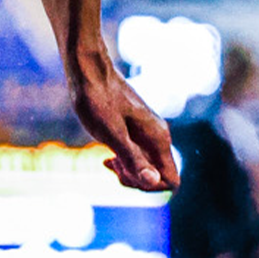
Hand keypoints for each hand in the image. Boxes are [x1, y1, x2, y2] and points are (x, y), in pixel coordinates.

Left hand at [71, 54, 178, 190]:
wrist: (87, 70)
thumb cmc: (96, 99)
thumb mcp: (111, 133)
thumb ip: (133, 158)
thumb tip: (153, 181)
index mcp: (158, 138)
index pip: (171, 180)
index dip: (149, 187)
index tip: (125, 174)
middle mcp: (158, 136)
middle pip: (159, 176)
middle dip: (137, 180)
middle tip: (114, 166)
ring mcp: (148, 133)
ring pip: (147, 167)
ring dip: (129, 172)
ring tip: (109, 161)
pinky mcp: (136, 130)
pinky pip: (138, 156)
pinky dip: (124, 162)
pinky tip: (107, 158)